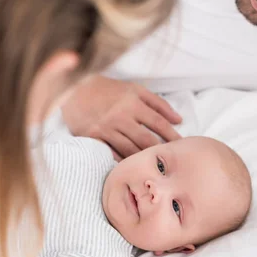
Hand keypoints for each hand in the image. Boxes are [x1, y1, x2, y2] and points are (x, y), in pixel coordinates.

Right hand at [62, 76, 181, 159]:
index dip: (172, 136)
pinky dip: (123, 161)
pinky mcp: (93, 137)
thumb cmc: (109, 90)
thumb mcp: (134, 89)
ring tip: (154, 166)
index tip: (181, 146)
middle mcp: (121, 115)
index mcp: (133, 102)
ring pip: (130, 150)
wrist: (75, 89)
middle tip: (170, 161)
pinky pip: (112, 153)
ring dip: (143, 159)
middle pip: (146, 140)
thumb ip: (158, 103)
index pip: (158, 123)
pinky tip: (132, 167)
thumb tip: (179, 119)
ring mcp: (106, 127)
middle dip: (160, 151)